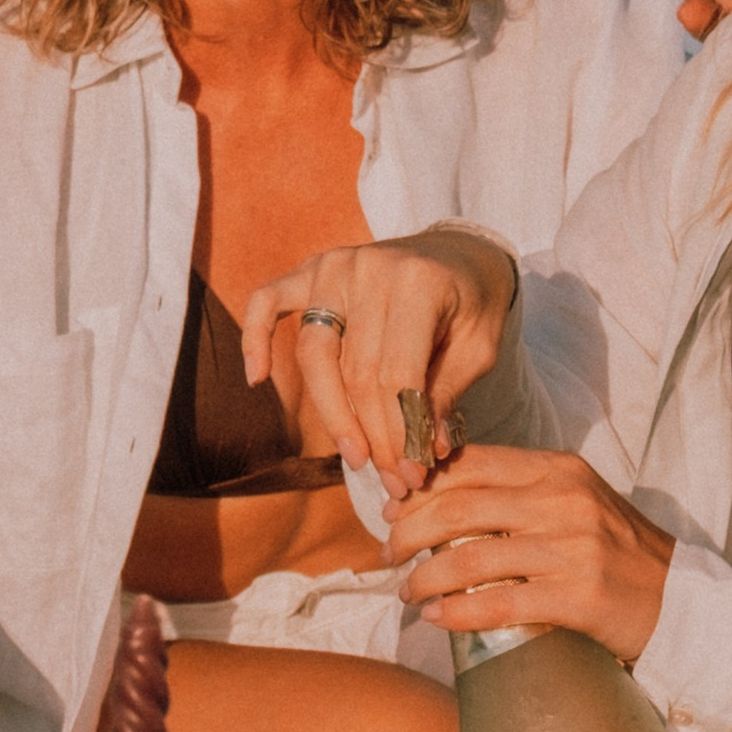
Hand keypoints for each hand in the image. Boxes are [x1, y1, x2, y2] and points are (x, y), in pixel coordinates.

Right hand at [238, 227, 518, 498]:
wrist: (459, 252)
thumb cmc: (472, 304)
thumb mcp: (478, 348)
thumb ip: (445, 394)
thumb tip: (425, 453)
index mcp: (418, 283)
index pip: (397, 374)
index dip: (402, 432)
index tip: (413, 475)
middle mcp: (369, 269)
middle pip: (356, 371)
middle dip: (374, 435)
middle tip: (392, 480)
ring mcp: (334, 266)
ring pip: (314, 353)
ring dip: (332, 414)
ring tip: (355, 458)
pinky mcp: (310, 269)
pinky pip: (267, 301)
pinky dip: (254, 337)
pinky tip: (258, 378)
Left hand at [383, 441, 674, 660]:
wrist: (684, 601)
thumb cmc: (617, 554)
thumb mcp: (575, 503)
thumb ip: (520, 495)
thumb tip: (440, 500)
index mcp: (557, 469)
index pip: (471, 464)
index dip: (421, 487)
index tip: (393, 510)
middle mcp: (563, 500)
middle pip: (459, 507)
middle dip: (408, 532)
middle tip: (388, 554)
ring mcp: (573, 548)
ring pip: (469, 556)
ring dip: (423, 577)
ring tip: (406, 591)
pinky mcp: (579, 596)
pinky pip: (497, 602)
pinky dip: (455, 612)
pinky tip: (435, 618)